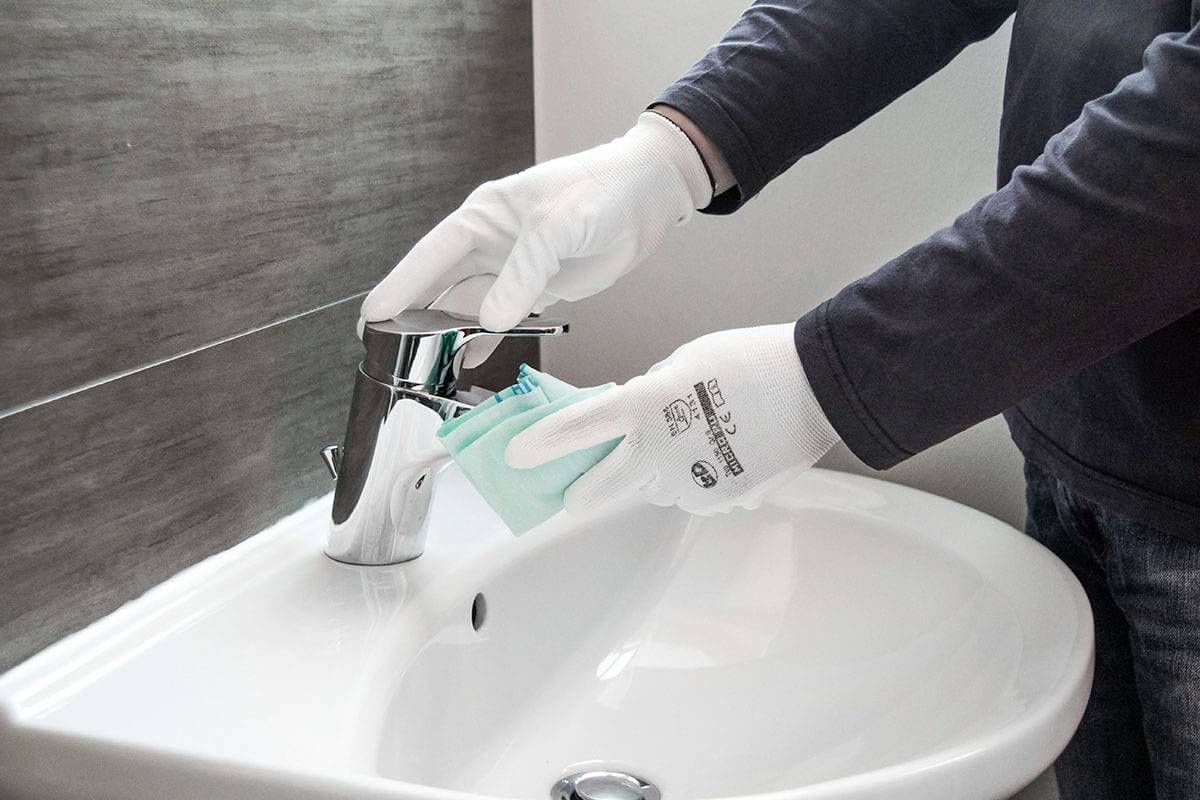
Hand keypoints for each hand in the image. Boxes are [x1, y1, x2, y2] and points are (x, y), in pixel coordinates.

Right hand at [360, 112, 711, 366]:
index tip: (373, 316)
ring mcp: (512, 268)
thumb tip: (491, 321)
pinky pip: (498, 319)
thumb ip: (523, 274)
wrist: (648, 196)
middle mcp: (490, 243)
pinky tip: (465, 362)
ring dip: (444, 333)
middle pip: (439, 284)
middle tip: (379, 348)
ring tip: (418, 366)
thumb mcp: (558, 226)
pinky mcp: (536, 290)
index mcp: (484, 215)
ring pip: (466, 306)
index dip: (402, 284)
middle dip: (410, 314)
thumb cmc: (602, 191)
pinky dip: (481, 340)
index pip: (432, 254)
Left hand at [506, 324, 838, 515]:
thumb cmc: (752, 362)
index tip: (516, 456)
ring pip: (659, 490)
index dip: (543, 443)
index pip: (581, 427)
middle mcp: (662, 450)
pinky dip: (704, 481)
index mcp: (647, 404)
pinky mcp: (723, 499)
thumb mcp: (687, 361)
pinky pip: (699, 495)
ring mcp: (693, 481)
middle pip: (604, 486)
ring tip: (698, 444)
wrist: (816, 387)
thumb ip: (653, 391)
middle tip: (572, 500)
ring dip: (663, 476)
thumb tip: (642, 414)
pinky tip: (728, 455)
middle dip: (583, 493)